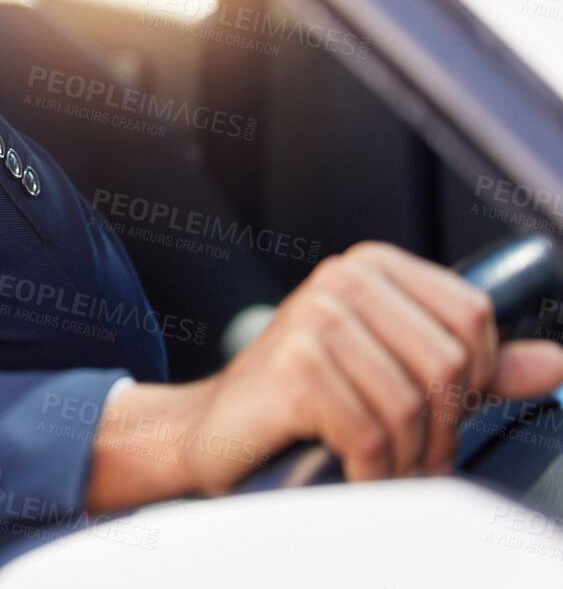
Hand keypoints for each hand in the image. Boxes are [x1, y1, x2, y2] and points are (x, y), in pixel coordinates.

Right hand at [86, 241, 562, 511]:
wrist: (210, 432)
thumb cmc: (300, 403)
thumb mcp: (395, 374)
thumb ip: (473, 367)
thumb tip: (553, 364)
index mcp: (369, 267)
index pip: (472, 316)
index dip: (477, 380)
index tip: (445, 412)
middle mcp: (339, 279)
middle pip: (450, 362)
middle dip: (443, 429)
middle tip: (417, 457)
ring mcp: (313, 319)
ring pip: (413, 405)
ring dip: (405, 459)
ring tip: (382, 469)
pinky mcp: (293, 368)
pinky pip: (371, 435)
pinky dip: (369, 471)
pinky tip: (350, 472)